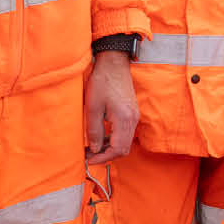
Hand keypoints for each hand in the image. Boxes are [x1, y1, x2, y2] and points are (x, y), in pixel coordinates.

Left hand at [84, 50, 137, 165]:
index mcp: (124, 119)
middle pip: (123, 149)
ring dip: (109, 148)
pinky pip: (125, 134)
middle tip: (89, 156)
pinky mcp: (131, 113)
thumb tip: (94, 149)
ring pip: (124, 142)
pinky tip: (100, 138)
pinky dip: (113, 140)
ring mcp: (134, 117)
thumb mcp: (92, 107)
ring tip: (91, 148)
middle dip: (106, 156)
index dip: (103, 158)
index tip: (89, 160)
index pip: (117, 149)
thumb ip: (94, 130)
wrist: (114, 64)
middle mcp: (133, 120)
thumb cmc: (102, 82)